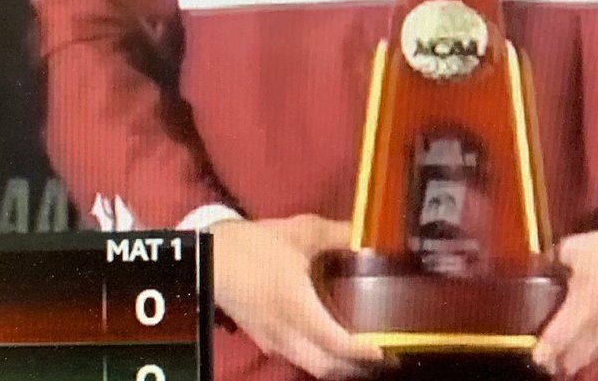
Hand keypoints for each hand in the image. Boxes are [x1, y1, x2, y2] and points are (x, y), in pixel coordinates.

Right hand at [213, 214, 385, 378]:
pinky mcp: (262, 338)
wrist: (212, 256)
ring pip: (308, 365)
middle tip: (378, 354)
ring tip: (357, 350)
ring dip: (333, 364)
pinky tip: (325, 338)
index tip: (385, 350)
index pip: (336, 344)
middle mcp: (285, 332)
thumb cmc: (257, 244)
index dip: (363, 352)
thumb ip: (339, 234)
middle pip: (324, 367)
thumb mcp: (302, 232)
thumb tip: (370, 235)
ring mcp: (271, 339)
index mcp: (297, 307)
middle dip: (353, 367)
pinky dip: (315, 356)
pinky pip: (294, 356)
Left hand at [532, 223, 597, 375]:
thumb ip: (552, 260)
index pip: (558, 337)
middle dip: (559, 361)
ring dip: (578, 355)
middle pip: (574, 359)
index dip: (545, 351)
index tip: (535, 357)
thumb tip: (534, 268)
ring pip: (591, 357)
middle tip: (549, 356)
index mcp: (585, 300)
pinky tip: (594, 332)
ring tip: (569, 345)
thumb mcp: (577, 245)